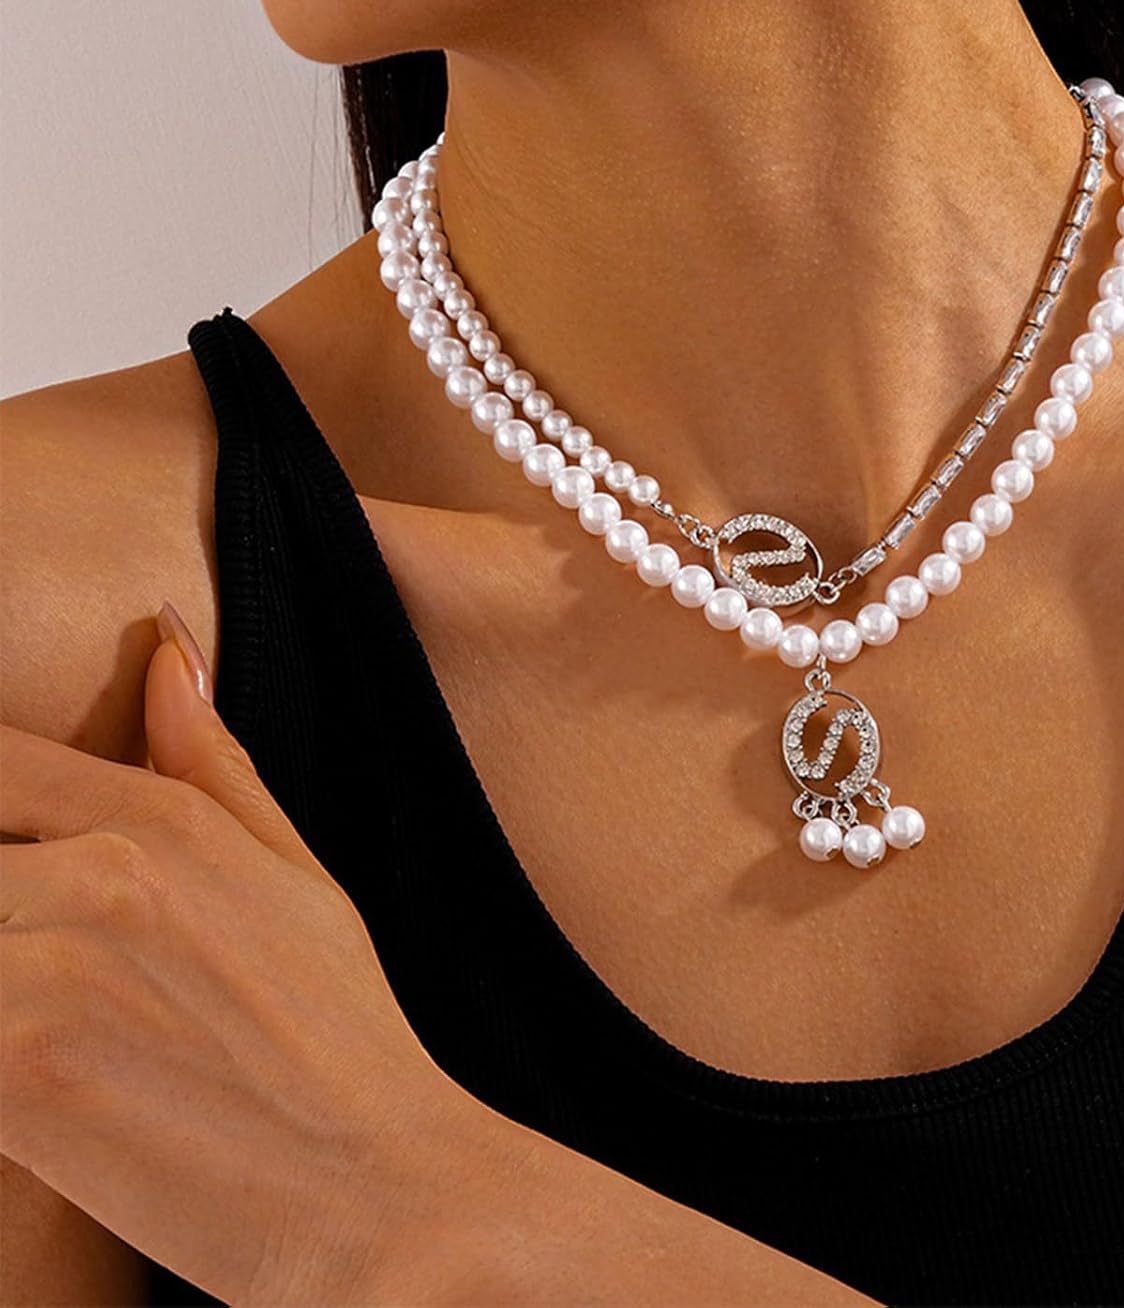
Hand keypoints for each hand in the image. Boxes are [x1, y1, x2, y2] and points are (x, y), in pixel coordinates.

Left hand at [0, 603, 471, 1303]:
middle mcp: (98, 876)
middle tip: (29, 947)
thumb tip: (170, 653)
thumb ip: (215, 763)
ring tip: (28, 1003)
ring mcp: (46, 974)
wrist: (373, 1185)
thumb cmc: (343, 1032)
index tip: (13, 861)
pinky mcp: (13, 1076)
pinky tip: (27, 1069)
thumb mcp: (298, 875)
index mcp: (162, 821)